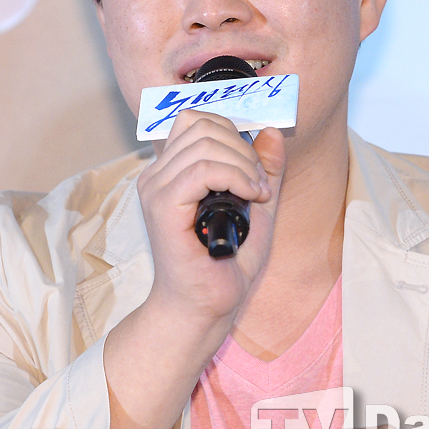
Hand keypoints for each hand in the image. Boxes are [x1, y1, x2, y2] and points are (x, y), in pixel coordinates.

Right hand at [138, 109, 285, 324]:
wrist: (204, 308)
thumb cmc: (224, 263)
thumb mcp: (255, 205)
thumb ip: (263, 169)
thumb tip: (272, 131)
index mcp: (171, 170)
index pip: (195, 119)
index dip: (231, 132)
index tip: (253, 167)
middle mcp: (157, 174)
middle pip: (202, 125)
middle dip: (242, 148)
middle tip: (258, 184)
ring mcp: (156, 189)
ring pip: (205, 143)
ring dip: (243, 165)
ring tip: (256, 194)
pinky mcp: (164, 207)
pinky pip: (202, 169)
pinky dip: (235, 176)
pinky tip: (250, 197)